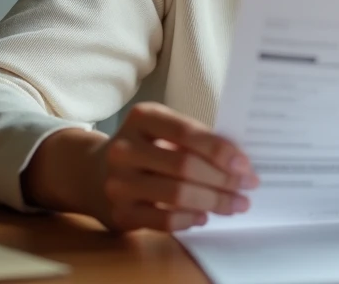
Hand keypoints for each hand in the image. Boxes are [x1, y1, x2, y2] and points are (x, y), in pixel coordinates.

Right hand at [88, 102, 257, 231]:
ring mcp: (118, 182)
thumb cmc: (144, 148)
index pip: (187, 132)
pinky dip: (188, 219)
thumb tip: (240, 163)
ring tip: (235, 204)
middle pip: (184, 165)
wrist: (91, 173)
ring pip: (176, 194)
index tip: (246, 164)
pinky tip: (204, 217)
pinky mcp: (119, 213)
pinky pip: (162, 220)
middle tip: (248, 187)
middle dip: (223, 179)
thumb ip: (195, 139)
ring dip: (214, 201)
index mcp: (142, 118)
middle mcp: (125, 148)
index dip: (220, 150)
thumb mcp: (162, 130)